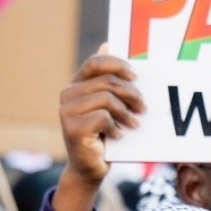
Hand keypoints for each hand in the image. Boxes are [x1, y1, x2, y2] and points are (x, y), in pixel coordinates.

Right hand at [59, 53, 144, 187]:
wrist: (90, 168)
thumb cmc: (103, 135)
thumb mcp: (109, 107)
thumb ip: (109, 82)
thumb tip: (108, 42)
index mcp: (77, 85)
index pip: (96, 62)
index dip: (117, 65)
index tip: (136, 76)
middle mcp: (68, 95)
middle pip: (107, 82)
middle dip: (131, 94)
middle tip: (144, 108)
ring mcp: (67, 111)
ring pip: (107, 99)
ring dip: (127, 113)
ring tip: (134, 124)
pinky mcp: (72, 128)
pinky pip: (102, 118)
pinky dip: (116, 127)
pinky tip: (119, 135)